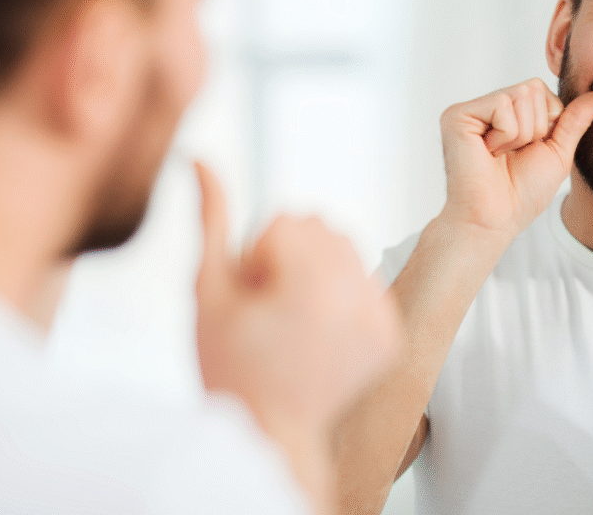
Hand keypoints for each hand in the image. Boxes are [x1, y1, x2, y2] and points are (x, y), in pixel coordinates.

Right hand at [194, 162, 400, 445]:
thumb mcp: (208, 290)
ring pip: (345, 247)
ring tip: (293, 319)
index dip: (256, 257)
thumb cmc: (229, 367)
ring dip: (316, 269)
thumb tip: (201, 159)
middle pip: (320, 225)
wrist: (269, 433)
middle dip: (289, 256)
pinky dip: (341, 294)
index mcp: (313, 285)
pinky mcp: (391, 334)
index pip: (286, 220)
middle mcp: (357, 296)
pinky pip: (366, 278)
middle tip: (271, 310)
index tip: (252, 301)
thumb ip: (211, 219)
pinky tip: (317, 332)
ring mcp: (380, 317)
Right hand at [438, 78, 592, 240]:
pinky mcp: (457, 115)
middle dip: (535, 127)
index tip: (527, 151)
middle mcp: (486, 107)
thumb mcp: (558, 151)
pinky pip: (502, 105)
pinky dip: (505, 135)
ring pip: (520, 95)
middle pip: (533, 88)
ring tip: (499, 155)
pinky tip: (488, 153)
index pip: (541, 89)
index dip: (547, 123)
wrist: (496, 219)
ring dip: (521, 134)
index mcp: (507, 113)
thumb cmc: (522, 193)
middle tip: (512, 154)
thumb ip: (576, 119)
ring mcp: (470, 110)